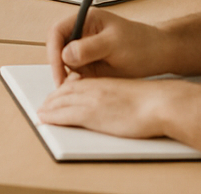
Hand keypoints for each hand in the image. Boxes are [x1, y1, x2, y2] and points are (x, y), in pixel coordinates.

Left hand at [37, 74, 177, 138]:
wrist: (159, 103)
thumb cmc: (153, 100)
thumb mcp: (129, 91)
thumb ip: (116, 94)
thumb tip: (114, 102)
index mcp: (104, 82)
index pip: (77, 83)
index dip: (64, 89)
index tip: (58, 94)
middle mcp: (94, 88)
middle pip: (65, 91)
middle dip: (53, 98)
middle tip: (45, 105)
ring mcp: (91, 101)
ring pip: (61, 102)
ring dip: (48, 107)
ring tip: (41, 112)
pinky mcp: (91, 114)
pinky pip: (65, 115)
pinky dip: (52, 116)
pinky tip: (45, 118)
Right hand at [47, 7, 173, 84]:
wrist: (160, 56)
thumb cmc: (142, 44)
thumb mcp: (115, 44)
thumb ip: (89, 48)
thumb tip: (65, 54)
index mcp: (86, 19)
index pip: (57, 32)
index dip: (53, 50)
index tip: (59, 68)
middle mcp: (83, 34)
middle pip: (57, 49)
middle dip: (60, 66)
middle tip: (64, 84)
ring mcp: (86, 50)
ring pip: (66, 64)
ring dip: (70, 75)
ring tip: (84, 84)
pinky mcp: (91, 64)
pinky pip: (77, 74)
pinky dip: (79, 82)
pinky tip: (91, 86)